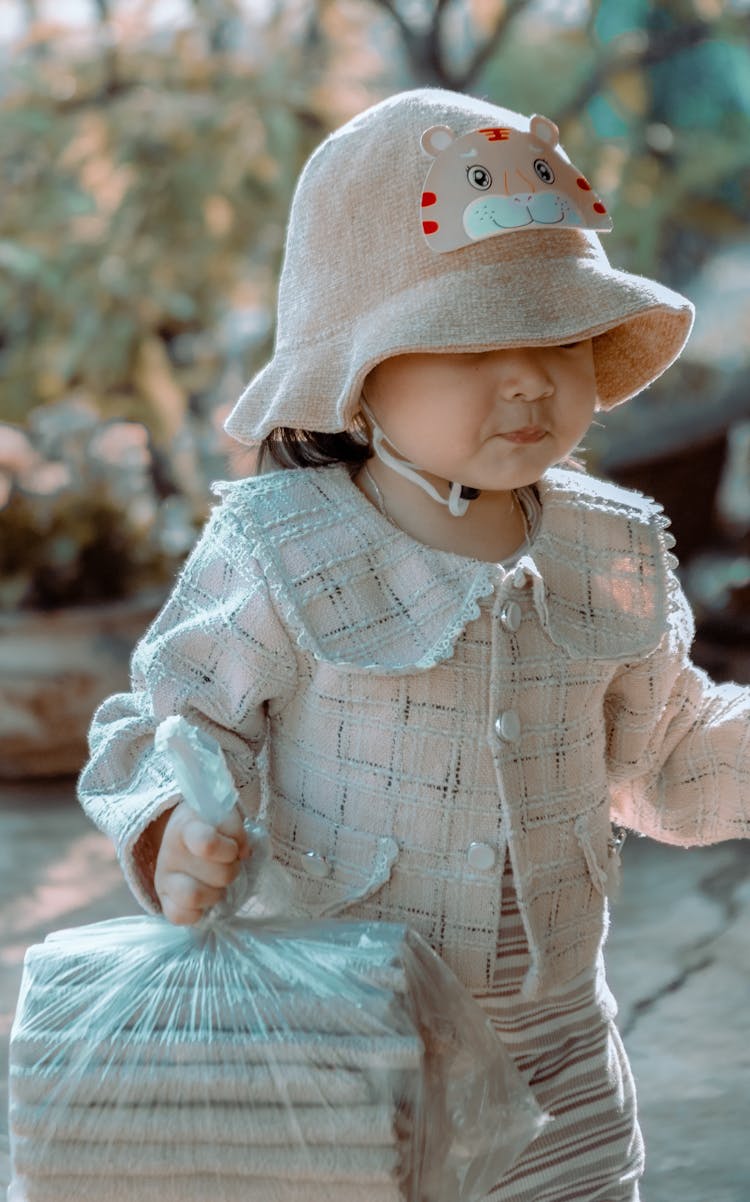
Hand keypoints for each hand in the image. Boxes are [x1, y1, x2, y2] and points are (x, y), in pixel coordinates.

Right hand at [152, 800, 250, 924]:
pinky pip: (179, 916)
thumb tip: (243, 854)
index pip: (208, 844)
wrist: (183, 831)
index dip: (230, 850)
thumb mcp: (223, 816)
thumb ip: (235, 831)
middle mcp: (170, 852)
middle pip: (218, 876)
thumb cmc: (209, 824)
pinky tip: (204, 899)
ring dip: (217, 893)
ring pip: (195, 897)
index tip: (235, 848)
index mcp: (187, 827)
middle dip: (232, 870)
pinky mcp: (162, 899)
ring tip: (217, 883)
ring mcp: (163, 877)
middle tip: (229, 863)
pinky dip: (197, 912)